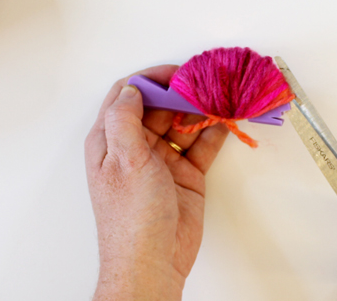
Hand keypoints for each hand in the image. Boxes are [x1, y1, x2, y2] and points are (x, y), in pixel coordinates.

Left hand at [85, 65, 228, 300]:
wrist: (154, 262)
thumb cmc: (131, 217)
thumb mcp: (124, 161)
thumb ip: (126, 121)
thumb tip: (132, 88)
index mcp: (111, 141)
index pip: (127, 96)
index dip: (150, 80)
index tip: (175, 73)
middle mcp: (136, 147)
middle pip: (159, 107)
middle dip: (181, 92)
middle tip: (205, 81)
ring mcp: (162, 161)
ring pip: (182, 124)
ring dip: (201, 110)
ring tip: (221, 96)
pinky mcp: (186, 175)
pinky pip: (202, 145)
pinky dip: (214, 131)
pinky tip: (226, 120)